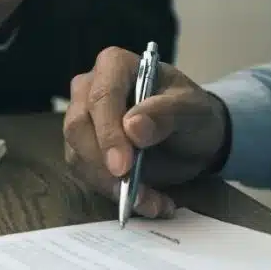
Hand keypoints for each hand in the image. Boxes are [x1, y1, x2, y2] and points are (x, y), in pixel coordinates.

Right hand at [62, 46, 228, 217]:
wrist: (192, 138)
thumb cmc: (192, 114)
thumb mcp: (193, 110)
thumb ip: (166, 114)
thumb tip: (134, 127)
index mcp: (114, 66)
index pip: (101, 97)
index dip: (108, 133)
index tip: (124, 167)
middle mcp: (88, 89)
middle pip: (78, 127)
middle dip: (103, 165)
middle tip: (134, 193)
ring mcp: (81, 119)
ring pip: (77, 155)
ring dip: (111, 186)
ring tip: (151, 202)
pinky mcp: (81, 149)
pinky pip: (86, 174)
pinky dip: (114, 194)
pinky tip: (147, 202)